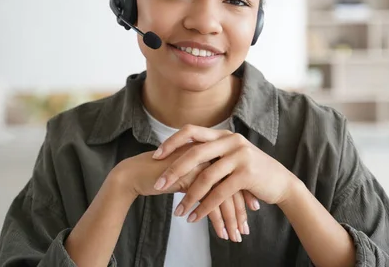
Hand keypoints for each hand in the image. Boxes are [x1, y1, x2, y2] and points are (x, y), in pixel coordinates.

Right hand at [112, 143, 259, 241]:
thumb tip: (224, 192)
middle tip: (245, 231)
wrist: (136, 172)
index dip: (244, 195)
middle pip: (233, 186)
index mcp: (212, 151)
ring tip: (234, 237)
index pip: (235, 175)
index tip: (252, 212)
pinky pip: (209, 203)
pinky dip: (216, 221)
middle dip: (240, 212)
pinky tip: (220, 234)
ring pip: (224, 196)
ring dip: (231, 220)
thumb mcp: (189, 173)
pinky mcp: (191, 178)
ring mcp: (201, 166)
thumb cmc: (162, 174)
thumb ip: (205, 177)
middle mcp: (209, 155)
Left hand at [152, 125, 296, 223]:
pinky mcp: (247, 174)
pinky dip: (205, 207)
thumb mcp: (231, 156)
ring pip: (206, 176)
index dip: (171, 142)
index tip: (155, 156)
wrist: (280, 182)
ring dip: (189, 196)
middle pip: (194, 153)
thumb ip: (211, 153)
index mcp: (223, 134)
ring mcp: (240, 156)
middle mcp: (231, 140)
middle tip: (158, 184)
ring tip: (177, 211)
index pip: (191, 132)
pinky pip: (219, 193)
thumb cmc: (251, 171)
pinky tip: (195, 217)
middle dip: (174, 170)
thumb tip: (182, 157)